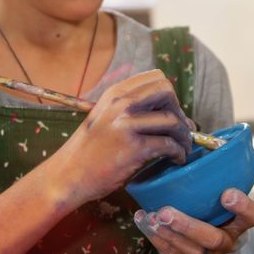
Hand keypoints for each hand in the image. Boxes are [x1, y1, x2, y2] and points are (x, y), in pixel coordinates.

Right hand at [51, 69, 193, 205]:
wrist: (68, 175)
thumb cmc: (90, 151)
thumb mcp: (105, 117)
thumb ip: (131, 109)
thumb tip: (172, 112)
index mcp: (115, 93)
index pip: (156, 78)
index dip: (170, 96)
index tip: (171, 114)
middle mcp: (120, 104)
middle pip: (167, 92)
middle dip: (180, 111)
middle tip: (180, 131)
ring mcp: (126, 125)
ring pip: (172, 120)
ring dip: (184, 136)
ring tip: (183, 148)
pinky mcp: (133, 148)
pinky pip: (168, 145)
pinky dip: (178, 153)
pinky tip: (177, 159)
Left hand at [134, 151, 253, 253]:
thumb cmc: (213, 214)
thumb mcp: (227, 197)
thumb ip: (239, 174)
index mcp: (239, 222)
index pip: (252, 217)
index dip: (242, 207)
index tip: (226, 193)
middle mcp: (225, 241)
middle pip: (213, 239)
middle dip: (189, 226)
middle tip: (166, 212)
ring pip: (190, 249)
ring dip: (168, 233)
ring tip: (152, 216)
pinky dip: (155, 237)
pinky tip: (143, 219)